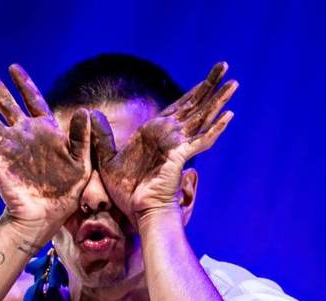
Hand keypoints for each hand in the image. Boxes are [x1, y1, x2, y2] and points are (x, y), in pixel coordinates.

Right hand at [0, 62, 91, 245]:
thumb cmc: (66, 193)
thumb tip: (85, 110)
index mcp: (45, 131)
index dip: (23, 83)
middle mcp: (24, 134)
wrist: (44, 215)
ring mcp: (8, 146)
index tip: (13, 68)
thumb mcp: (81, 162)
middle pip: (5, 103)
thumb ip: (81, 137)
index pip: (32, 99)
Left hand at [90, 61, 237, 225]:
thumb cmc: (126, 191)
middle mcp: (170, 135)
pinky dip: (215, 129)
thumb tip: (91, 114)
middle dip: (210, 86)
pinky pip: (201, 140)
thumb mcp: (107, 159)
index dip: (192, 91)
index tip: (206, 78)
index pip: (178, 106)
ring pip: (202, 117)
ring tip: (234, 84)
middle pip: (194, 105)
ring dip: (218, 100)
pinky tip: (228, 116)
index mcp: (155, 133)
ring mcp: (178, 145)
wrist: (138, 210)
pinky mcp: (181, 156)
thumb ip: (102, 136)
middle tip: (224, 66)